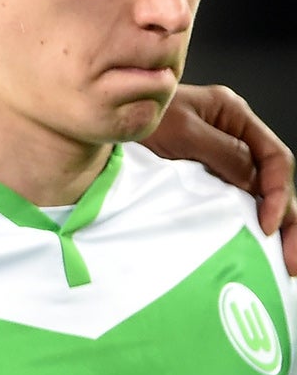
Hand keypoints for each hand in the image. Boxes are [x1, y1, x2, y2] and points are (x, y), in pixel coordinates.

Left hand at [147, 83, 296, 272]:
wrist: (97, 123)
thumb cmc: (134, 117)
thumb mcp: (181, 132)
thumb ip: (222, 153)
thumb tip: (254, 182)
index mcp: (233, 115)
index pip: (274, 158)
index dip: (278, 193)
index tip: (269, 225)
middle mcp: (229, 135)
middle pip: (270, 180)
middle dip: (286, 217)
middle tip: (291, 257)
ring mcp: (212, 156)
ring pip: (251, 193)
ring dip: (265, 224)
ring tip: (277, 258)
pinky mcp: (192, 175)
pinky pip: (224, 199)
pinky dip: (237, 221)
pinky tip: (243, 245)